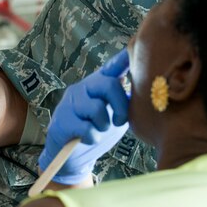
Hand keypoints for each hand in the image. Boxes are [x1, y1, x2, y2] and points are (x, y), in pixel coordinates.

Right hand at [38, 49, 129, 184]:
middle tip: (120, 121)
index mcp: (96, 86)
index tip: (134, 48)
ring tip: (98, 131)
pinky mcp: (62, 121)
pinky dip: (92, 138)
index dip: (123, 59)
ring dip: (103, 126)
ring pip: (96, 108)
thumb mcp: (113, 116)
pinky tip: (86, 139)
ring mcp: (69, 104)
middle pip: (108, 84)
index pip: (111, 68)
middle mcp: (82, 89)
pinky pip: (86, 128)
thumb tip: (144, 95)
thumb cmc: (95, 133)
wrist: (70, 158)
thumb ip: (124, 104)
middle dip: (120, 105)